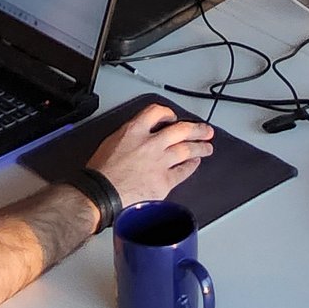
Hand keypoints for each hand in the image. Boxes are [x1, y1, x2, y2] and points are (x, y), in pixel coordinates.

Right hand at [88, 103, 213, 207]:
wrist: (101, 195)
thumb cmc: (100, 174)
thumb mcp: (110, 143)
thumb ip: (128, 138)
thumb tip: (135, 139)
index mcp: (133, 131)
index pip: (156, 112)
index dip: (168, 113)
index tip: (173, 117)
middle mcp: (150, 143)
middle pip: (181, 130)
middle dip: (196, 129)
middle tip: (205, 130)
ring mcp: (159, 162)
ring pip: (187, 149)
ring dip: (200, 147)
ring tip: (207, 147)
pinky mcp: (164, 181)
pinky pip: (183, 171)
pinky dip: (191, 166)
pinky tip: (195, 164)